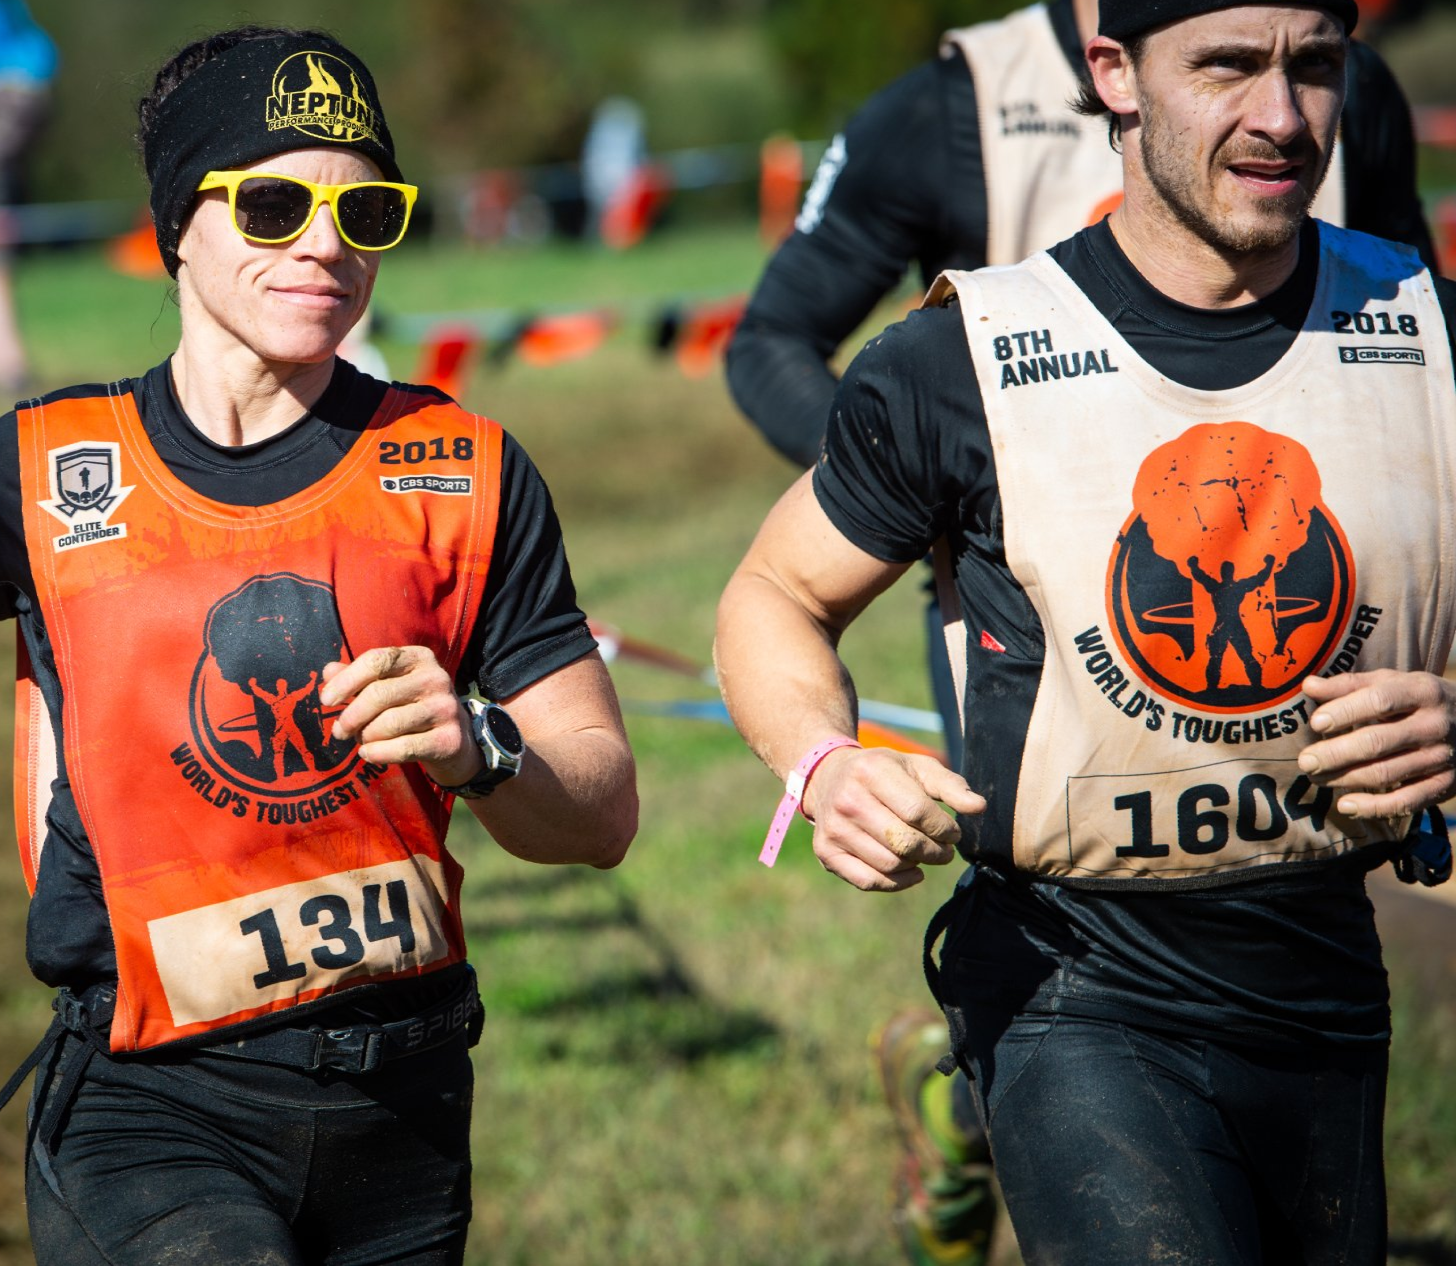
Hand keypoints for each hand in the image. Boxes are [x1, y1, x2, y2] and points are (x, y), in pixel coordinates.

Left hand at [319, 646, 480, 787]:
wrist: (455, 739)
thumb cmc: (411, 706)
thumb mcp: (387, 685)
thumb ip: (358, 677)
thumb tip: (328, 671)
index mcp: (419, 658)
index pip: (376, 661)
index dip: (346, 681)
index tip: (326, 701)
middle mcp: (436, 678)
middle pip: (379, 694)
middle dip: (351, 716)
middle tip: (339, 732)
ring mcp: (446, 708)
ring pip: (389, 724)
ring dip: (365, 736)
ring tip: (361, 740)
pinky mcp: (449, 739)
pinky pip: (404, 748)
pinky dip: (378, 753)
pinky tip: (368, 754)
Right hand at [799, 746, 984, 892]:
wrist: (829, 777)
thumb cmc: (884, 772)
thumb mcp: (917, 767)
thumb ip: (950, 786)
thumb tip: (979, 807)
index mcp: (871, 772)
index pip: (917, 812)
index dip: (944, 828)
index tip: (953, 832)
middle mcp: (847, 800)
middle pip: (904, 842)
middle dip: (936, 852)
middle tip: (945, 851)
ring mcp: (833, 828)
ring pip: (889, 864)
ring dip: (918, 866)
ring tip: (926, 856)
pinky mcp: (825, 852)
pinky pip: (868, 881)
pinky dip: (897, 883)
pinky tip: (911, 872)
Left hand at [1298, 669, 1455, 818]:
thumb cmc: (1417, 699)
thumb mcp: (1391, 682)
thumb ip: (1350, 685)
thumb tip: (1308, 685)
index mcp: (1421, 691)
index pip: (1379, 701)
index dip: (1345, 712)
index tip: (1316, 723)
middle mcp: (1434, 724)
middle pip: (1378, 742)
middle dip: (1336, 753)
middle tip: (1305, 761)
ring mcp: (1442, 757)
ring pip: (1387, 773)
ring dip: (1345, 779)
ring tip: (1316, 777)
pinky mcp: (1445, 785)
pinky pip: (1407, 801)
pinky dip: (1374, 807)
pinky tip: (1345, 805)